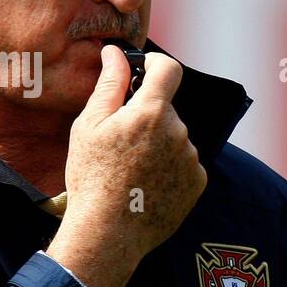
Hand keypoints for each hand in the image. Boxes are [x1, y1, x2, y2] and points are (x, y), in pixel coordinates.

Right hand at [45, 45, 207, 286]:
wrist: (108, 233)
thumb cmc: (92, 177)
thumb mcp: (89, 125)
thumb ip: (109, 84)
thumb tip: (116, 53)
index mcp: (151, 111)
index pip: (168, 69)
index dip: (155, 65)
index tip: (142, 72)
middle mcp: (178, 130)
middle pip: (165, 109)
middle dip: (145, 116)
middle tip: (118, 142)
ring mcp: (191, 158)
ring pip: (173, 137)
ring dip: (157, 144)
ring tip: (130, 170)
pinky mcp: (197, 182)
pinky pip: (183, 163)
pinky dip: (168, 168)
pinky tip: (144, 184)